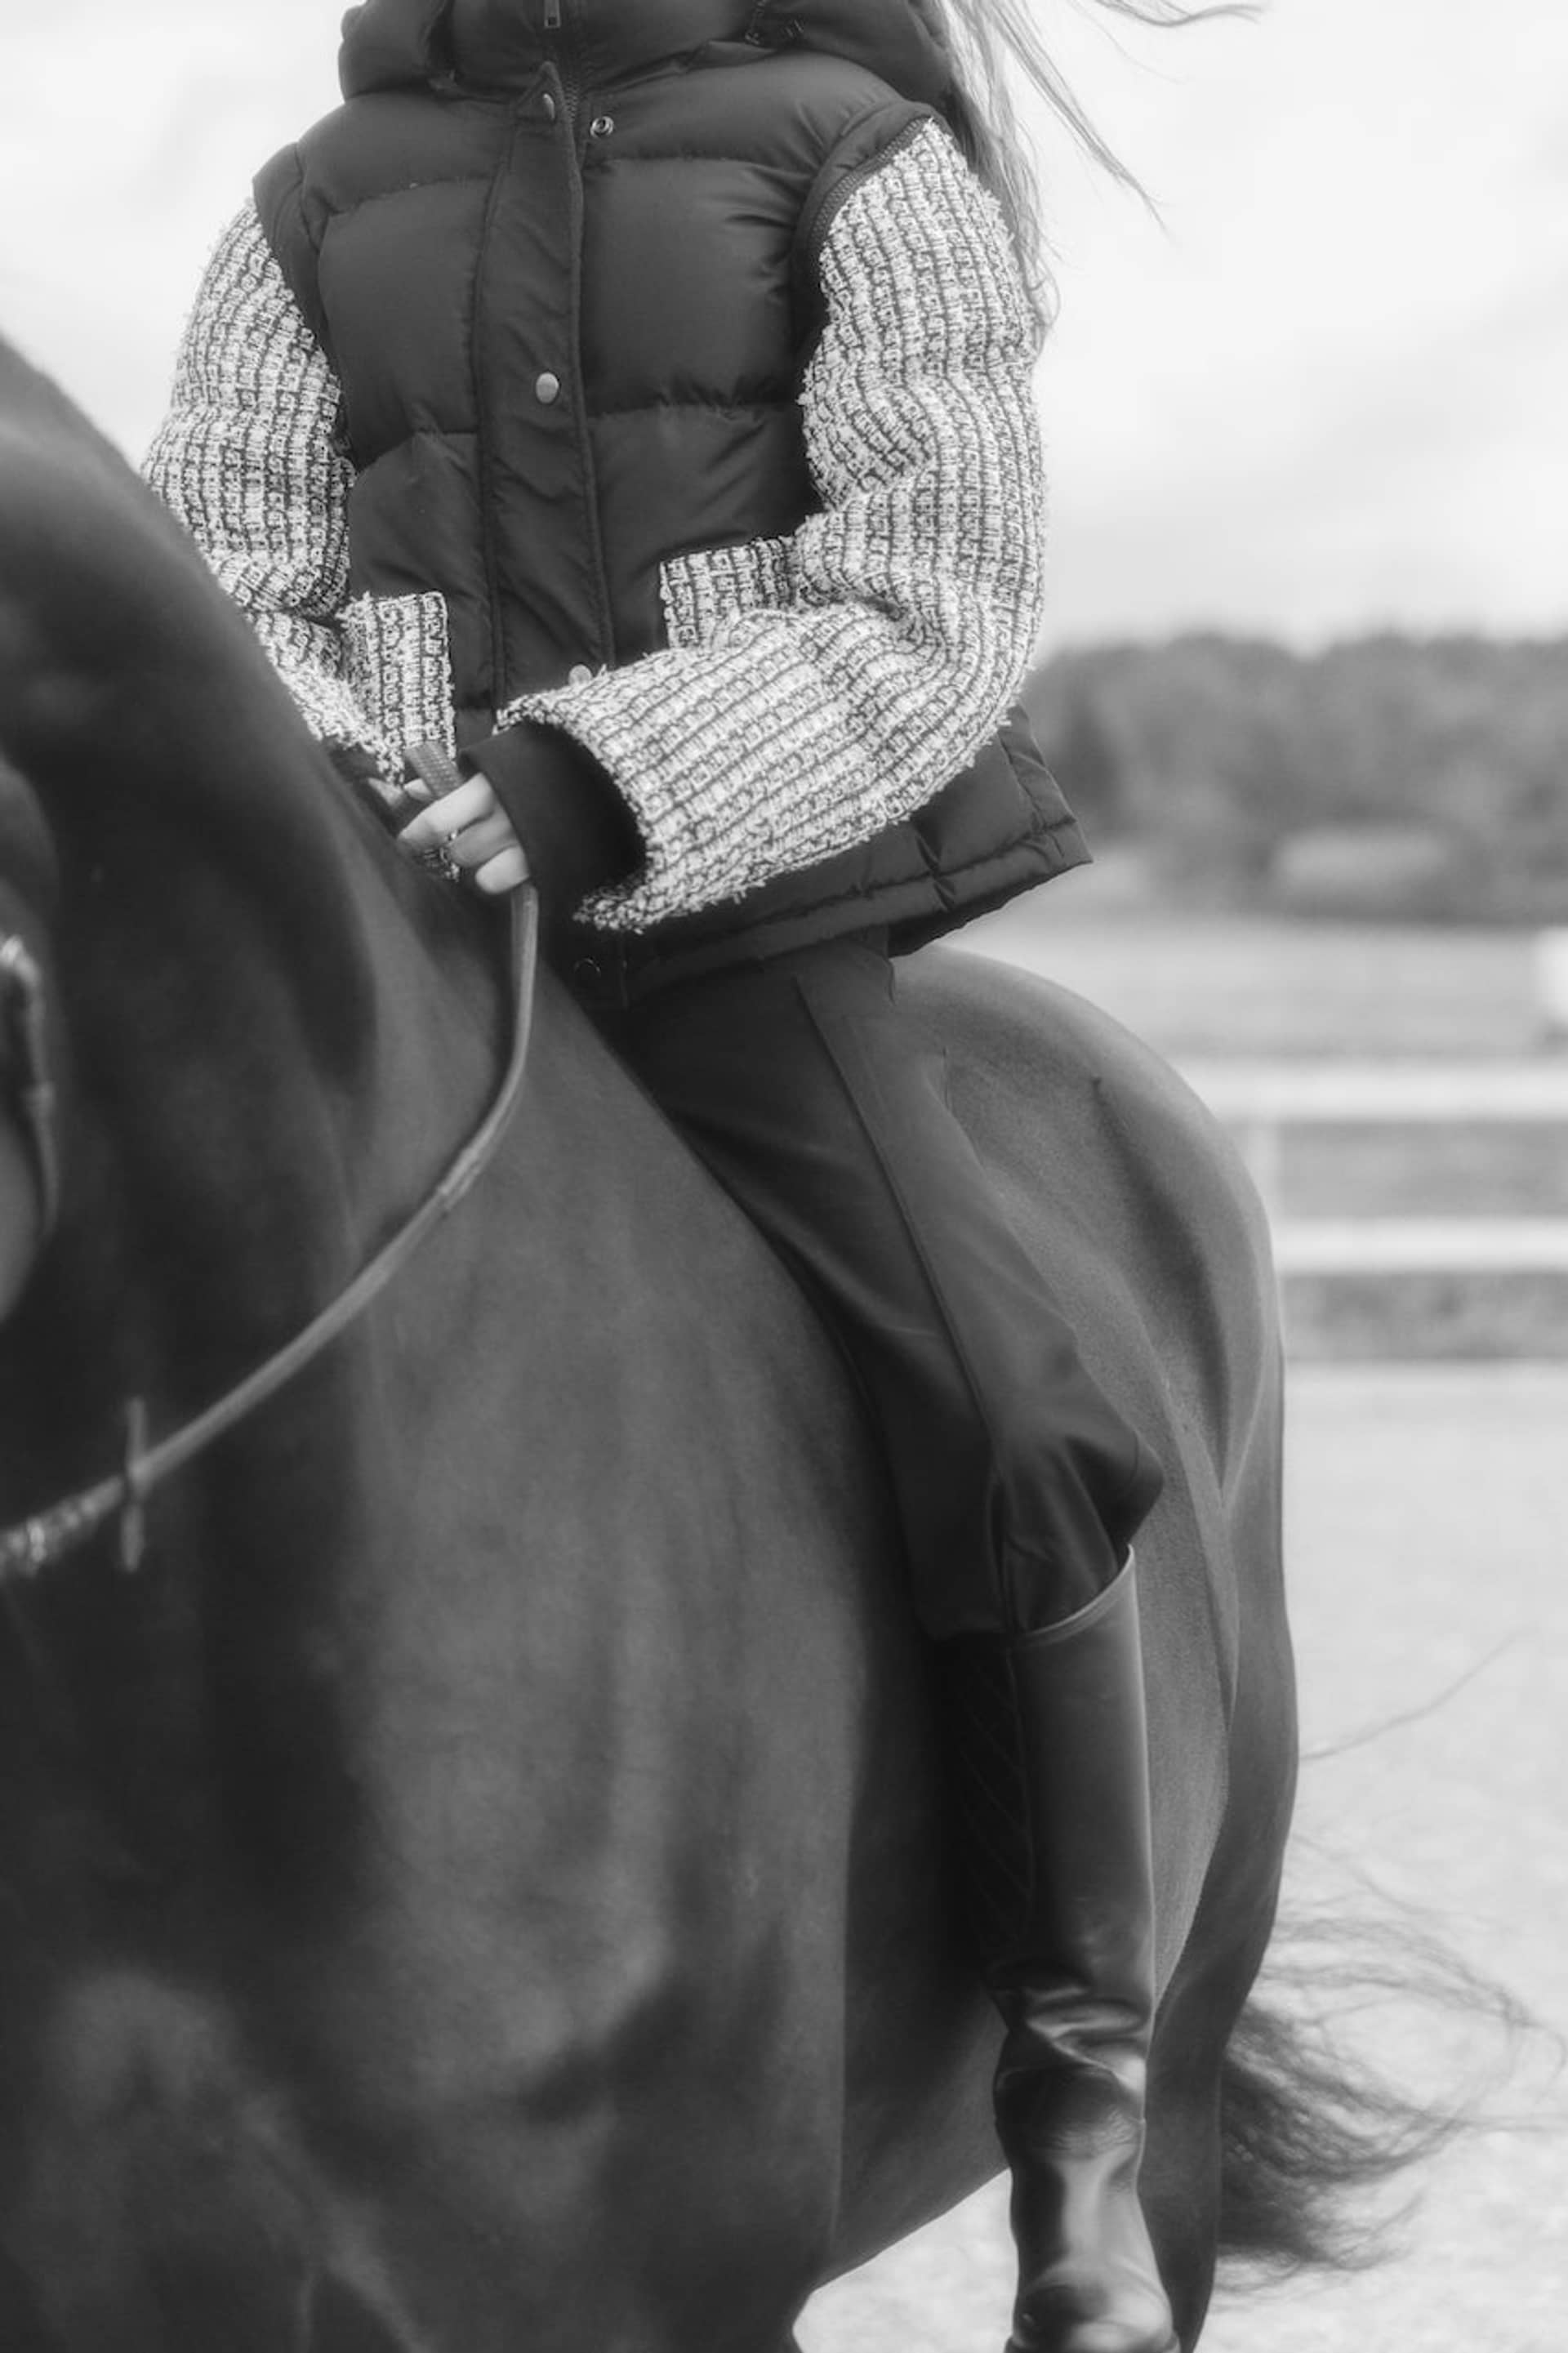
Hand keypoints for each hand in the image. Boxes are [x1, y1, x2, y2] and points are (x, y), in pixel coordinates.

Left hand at [396, 774, 531, 894]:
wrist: (600, 776)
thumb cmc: (540, 766)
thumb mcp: (497, 762)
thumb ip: (454, 779)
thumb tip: (411, 790)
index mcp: (488, 787)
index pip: (437, 822)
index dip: (416, 836)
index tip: (408, 842)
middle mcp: (503, 818)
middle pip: (459, 851)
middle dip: (461, 847)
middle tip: (476, 836)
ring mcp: (525, 845)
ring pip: (478, 874)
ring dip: (482, 865)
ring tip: (497, 850)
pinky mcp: (544, 866)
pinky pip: (500, 883)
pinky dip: (500, 878)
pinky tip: (512, 864)